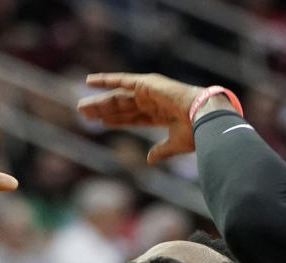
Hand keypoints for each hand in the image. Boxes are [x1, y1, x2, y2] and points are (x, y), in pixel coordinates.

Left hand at [78, 73, 203, 163]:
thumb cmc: (196, 131)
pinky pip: (121, 81)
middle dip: (103, 110)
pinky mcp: (146, 84)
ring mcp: (149, 92)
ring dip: (99, 101)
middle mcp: (153, 101)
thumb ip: (161, 151)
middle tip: (83, 113)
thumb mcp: (175, 144)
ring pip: (117, 97)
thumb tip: (150, 160)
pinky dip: (105, 80)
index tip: (102, 123)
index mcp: (161, 114)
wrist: (204, 116)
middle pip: (121, 107)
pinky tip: (90, 82)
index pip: (133, 118)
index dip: (117, 120)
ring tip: (81, 107)